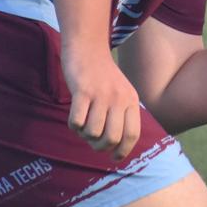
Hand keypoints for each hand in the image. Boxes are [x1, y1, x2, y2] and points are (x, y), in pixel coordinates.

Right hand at [62, 44, 141, 160]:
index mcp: (131, 100)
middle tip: (92, 139)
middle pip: (111, 139)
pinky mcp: (83, 91)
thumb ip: (122, 115)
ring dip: (84, 134)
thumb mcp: (121, 92)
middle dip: (99, 146)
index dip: (123, 151)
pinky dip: (73, 125)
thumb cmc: (102, 76)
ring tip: (83, 122)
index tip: (113, 158)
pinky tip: (75, 114)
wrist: (88, 48)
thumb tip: (116, 146)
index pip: (132, 134)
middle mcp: (119, 98)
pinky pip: (76, 122)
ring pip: (92, 133)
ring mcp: (101, 94)